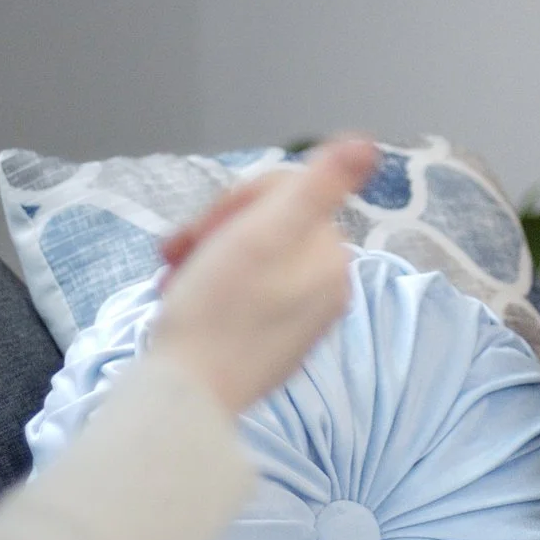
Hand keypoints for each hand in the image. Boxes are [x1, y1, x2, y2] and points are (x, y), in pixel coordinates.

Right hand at [147, 137, 375, 412]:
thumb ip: (320, 185)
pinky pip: (238, 294)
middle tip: (177, 253)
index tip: (201, 230)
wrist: (185, 396)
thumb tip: (366, 143)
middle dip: (216, 232)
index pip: (283, 196)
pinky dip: (207, 289)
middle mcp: (326, 289)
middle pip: (264, 226)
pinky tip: (180, 302)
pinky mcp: (267, 344)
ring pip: (246, 258)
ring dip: (204, 258)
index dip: (234, 204)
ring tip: (172, 280)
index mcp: (332, 258)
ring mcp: (297, 320)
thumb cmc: (217, 309)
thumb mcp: (267, 232)